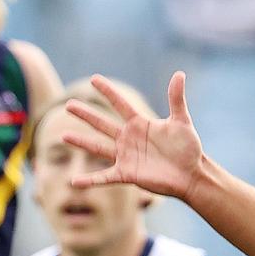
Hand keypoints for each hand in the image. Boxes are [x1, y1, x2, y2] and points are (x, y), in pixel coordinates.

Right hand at [63, 72, 204, 199]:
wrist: (191, 174)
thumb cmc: (188, 148)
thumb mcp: (182, 121)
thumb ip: (176, 98)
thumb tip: (179, 74)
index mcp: (140, 124)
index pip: (120, 104)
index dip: (108, 91)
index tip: (94, 78)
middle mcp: (129, 138)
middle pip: (102, 124)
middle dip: (86, 114)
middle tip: (68, 104)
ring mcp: (125, 156)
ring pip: (98, 148)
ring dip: (81, 142)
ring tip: (63, 136)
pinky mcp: (126, 174)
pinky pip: (104, 177)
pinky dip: (89, 180)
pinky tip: (74, 181)